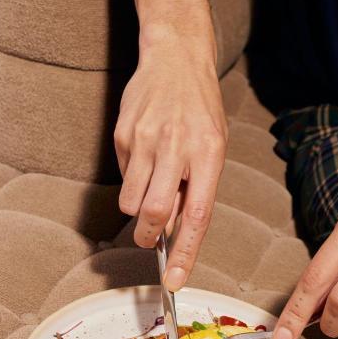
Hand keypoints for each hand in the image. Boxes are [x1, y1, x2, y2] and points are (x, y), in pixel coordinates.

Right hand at [114, 28, 227, 290]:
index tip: (174, 281)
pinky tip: (146, 155)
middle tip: (148, 239)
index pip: (197, 215)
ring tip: (152, 186)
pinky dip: (132, 179)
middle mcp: (178, 148)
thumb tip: (176, 230)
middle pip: (155, 213)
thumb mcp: (214, 146)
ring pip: (132, 201)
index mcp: (209, 155)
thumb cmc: (201, 109)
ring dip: (138, 210)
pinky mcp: (124, 135)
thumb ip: (197, 187)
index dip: (185, 252)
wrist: (175, 58)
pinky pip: (123, 176)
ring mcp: (147, 141)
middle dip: (148, 236)